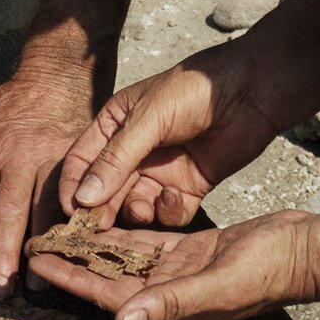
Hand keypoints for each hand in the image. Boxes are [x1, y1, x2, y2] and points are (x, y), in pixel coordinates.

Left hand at [0, 66, 93, 294]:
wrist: (53, 76)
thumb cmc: (8, 111)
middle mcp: (14, 154)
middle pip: (6, 213)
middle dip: (1, 256)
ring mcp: (49, 155)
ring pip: (42, 208)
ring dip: (39, 248)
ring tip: (35, 284)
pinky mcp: (78, 156)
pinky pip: (74, 195)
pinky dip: (71, 226)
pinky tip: (70, 250)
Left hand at [28, 208, 319, 319]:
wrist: (301, 250)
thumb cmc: (265, 271)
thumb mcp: (215, 284)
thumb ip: (169, 302)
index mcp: (168, 309)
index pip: (105, 293)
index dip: (70, 277)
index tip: (36, 259)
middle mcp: (166, 294)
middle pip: (105, 276)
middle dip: (70, 261)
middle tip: (33, 240)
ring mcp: (177, 273)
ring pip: (122, 258)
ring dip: (91, 245)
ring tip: (58, 226)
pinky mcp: (189, 252)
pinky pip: (146, 242)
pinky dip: (122, 231)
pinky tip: (101, 216)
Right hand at [60, 52, 277, 228]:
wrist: (249, 91)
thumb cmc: (192, 91)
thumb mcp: (148, 120)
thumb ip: (116, 159)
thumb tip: (83, 198)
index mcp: (114, 127)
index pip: (82, 162)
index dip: (73, 187)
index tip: (69, 211)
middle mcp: (133, 153)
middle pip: (105, 190)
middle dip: (101, 209)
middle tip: (98, 228)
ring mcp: (161, 172)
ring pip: (135, 206)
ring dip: (134, 212)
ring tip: (141, 208)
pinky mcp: (188, 189)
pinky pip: (169, 213)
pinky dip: (169, 212)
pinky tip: (175, 198)